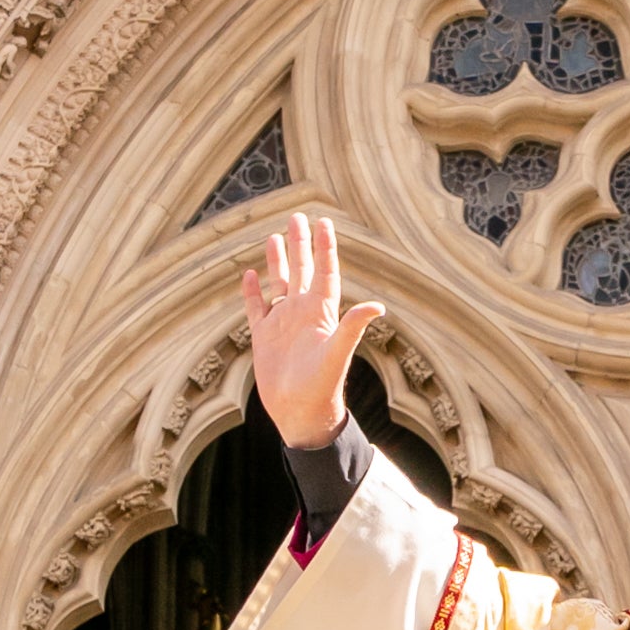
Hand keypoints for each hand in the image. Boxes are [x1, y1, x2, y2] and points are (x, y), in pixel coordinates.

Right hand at [240, 209, 378, 449]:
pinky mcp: (264, 337)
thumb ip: (353, 327)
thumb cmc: (322, 388)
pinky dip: (253, 291)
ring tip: (274, 237)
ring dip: (277, 261)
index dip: (324, 247)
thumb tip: (378, 307)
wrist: (301, 414)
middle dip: (300, 243)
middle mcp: (303, 313)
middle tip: (297, 216)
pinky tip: (250, 275)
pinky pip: (257, 307)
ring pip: (279, 283)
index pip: (324, 271)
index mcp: (322, 312)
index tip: (323, 222)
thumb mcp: (338, 354)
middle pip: (302, 269)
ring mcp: (283, 324)